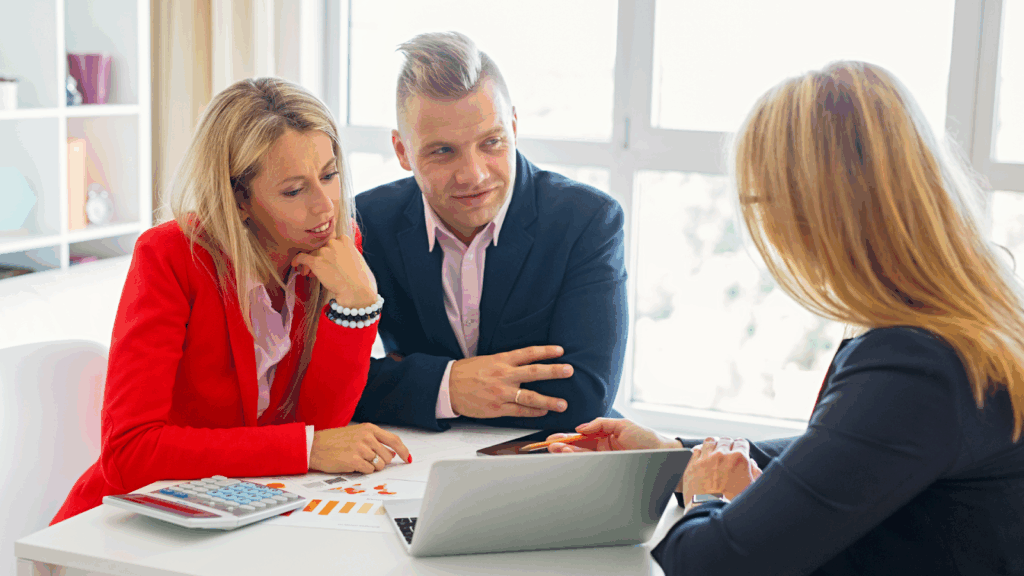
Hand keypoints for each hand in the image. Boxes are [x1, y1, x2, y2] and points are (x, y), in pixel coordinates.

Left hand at [291, 233, 376, 308]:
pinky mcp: (316, 262)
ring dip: (311, 263)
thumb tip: (342, 260)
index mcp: (345, 240)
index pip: (333, 242)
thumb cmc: (363, 279)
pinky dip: (297, 260)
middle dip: (320, 257)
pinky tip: (295, 264)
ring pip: (312, 254)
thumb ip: (348, 254)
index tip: (329, 259)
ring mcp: (324, 252)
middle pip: (322, 248)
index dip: (330, 252)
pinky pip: (302, 257)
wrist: (357, 290)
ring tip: (310, 274)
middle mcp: (333, 243)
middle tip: (320, 269)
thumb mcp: (359, 259)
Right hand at [309, 423, 411, 473]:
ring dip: (371, 467)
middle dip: (381, 461)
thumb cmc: (334, 441)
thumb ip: (375, 441)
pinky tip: (353, 464)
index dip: (403, 450)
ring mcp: (361, 448)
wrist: (315, 446)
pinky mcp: (354, 461)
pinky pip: (369, 471)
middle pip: (388, 456)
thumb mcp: (357, 434)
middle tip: (366, 459)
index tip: (407, 458)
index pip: (394, 440)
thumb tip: (392, 454)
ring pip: (379, 465)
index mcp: (369, 429)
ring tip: (357, 460)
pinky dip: (363, 471)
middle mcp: (367, 437)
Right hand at [448, 345, 572, 418]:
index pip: (528, 353)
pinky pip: (519, 411)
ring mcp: (501, 393)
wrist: (448, 386)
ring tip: (563, 404)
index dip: (545, 351)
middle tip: (569, 371)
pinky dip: (532, 412)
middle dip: (554, 372)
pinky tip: (543, 412)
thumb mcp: (488, 360)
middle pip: (534, 372)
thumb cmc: (467, 372)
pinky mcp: (497, 408)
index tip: (560, 351)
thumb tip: (528, 363)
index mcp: (501, 360)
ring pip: (529, 396)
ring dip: (548, 401)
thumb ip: (508, 362)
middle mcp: (504, 375)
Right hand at [545, 418, 682, 452]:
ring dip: (568, 453)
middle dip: (563, 446)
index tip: (553, 438)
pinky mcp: (609, 468)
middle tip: (550, 445)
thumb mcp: (623, 424)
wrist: (665, 456)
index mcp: (606, 435)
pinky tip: (569, 457)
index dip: (567, 437)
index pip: (582, 436)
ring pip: (582, 456)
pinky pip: (591, 464)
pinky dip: (579, 460)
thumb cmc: (648, 440)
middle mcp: (604, 448)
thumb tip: (581, 427)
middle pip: (578, 447)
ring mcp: (606, 459)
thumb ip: (600, 423)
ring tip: (556, 450)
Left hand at [681, 437, 761, 510]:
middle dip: (727, 445)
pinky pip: (696, 450)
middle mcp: (722, 455)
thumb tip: (752, 464)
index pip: (741, 442)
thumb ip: (755, 472)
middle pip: (725, 440)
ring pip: (710, 441)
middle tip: (727, 453)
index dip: (741, 447)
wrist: (712, 513)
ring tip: (713, 451)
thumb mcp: (752, 488)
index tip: (739, 450)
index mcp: (739, 459)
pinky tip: (702, 457)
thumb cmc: (733, 504)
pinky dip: (700, 451)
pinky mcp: (692, 465)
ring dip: (713, 445)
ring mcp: (705, 459)